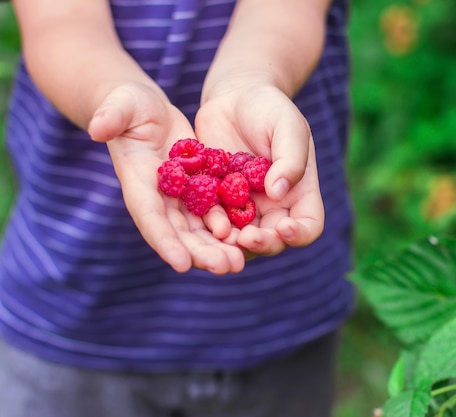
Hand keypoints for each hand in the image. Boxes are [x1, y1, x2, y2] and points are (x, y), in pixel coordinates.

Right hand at [87, 82, 245, 273]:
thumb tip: (97, 128)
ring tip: (238, 264)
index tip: (183, 265)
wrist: (148, 111)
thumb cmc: (130, 105)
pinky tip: (248, 240)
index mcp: (137, 183)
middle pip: (179, 233)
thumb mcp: (122, 105)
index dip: (165, 242)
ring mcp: (178, 199)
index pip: (150, 217)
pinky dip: (229, 228)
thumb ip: (111, 115)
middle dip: (200, 253)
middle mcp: (158, 199)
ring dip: (217, 248)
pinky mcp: (197, 192)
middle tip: (226, 268)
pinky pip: (214, 214)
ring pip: (198, 230)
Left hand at [195, 83, 324, 256]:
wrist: (234, 96)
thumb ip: (290, 158)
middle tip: (245, 238)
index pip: (308, 226)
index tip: (283, 227)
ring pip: (240, 239)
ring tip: (220, 236)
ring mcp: (244, 207)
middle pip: (273, 241)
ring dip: (231, 244)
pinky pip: (212, 222)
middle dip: (261, 244)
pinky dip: (206, 227)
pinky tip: (197, 223)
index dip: (299, 234)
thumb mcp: (287, 125)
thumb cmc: (269, 107)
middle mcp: (274, 207)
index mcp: (299, 192)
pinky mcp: (216, 201)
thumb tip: (278, 193)